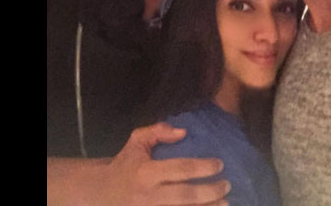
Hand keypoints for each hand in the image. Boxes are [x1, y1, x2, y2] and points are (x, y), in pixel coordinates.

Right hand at [48, 122, 229, 205]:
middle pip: (187, 196)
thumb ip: (158, 131)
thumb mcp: (136, 142)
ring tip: (226, 203)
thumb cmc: (125, 165)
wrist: (103, 194)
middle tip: (227, 185)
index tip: (220, 164)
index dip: (203, 167)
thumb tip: (183, 132)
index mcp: (147, 173)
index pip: (181, 169)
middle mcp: (150, 196)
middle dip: (211, 192)